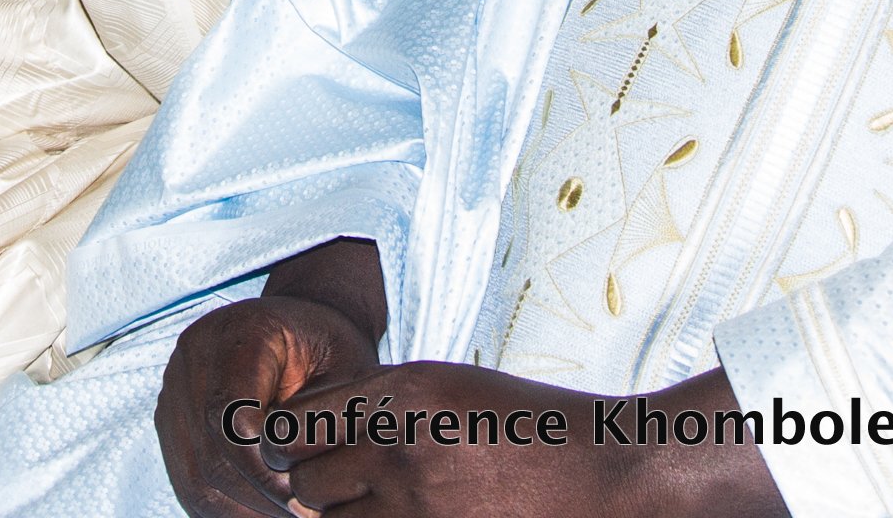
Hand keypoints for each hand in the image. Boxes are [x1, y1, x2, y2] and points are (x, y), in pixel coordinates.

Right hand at [158, 290, 384, 517]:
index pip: (229, 416)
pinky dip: (230, 508)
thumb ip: (325, 423)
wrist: (302, 331)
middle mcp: (194, 359)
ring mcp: (175, 394)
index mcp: (238, 333)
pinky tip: (266, 510)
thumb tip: (299, 490)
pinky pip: (192, 485)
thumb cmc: (330, 350)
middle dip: (258, 497)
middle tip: (304, 515)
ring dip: (244, 509)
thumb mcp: (347, 372)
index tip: (303, 496)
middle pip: (210, 456)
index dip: (262, 468)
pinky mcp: (173, 426)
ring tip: (289, 514)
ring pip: (196, 480)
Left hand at [273, 364, 785, 517]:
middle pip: (301, 483)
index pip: (290, 425)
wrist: (609, 471)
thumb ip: (378, 402)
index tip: (292, 449)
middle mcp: (398, 448)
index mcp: (399, 393)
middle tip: (344, 485)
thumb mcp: (448, 386)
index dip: (283, 442)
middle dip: (313, 487)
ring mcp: (417, 507)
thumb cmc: (530, 423)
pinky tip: (407, 516)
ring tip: (387, 503)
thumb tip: (308, 426)